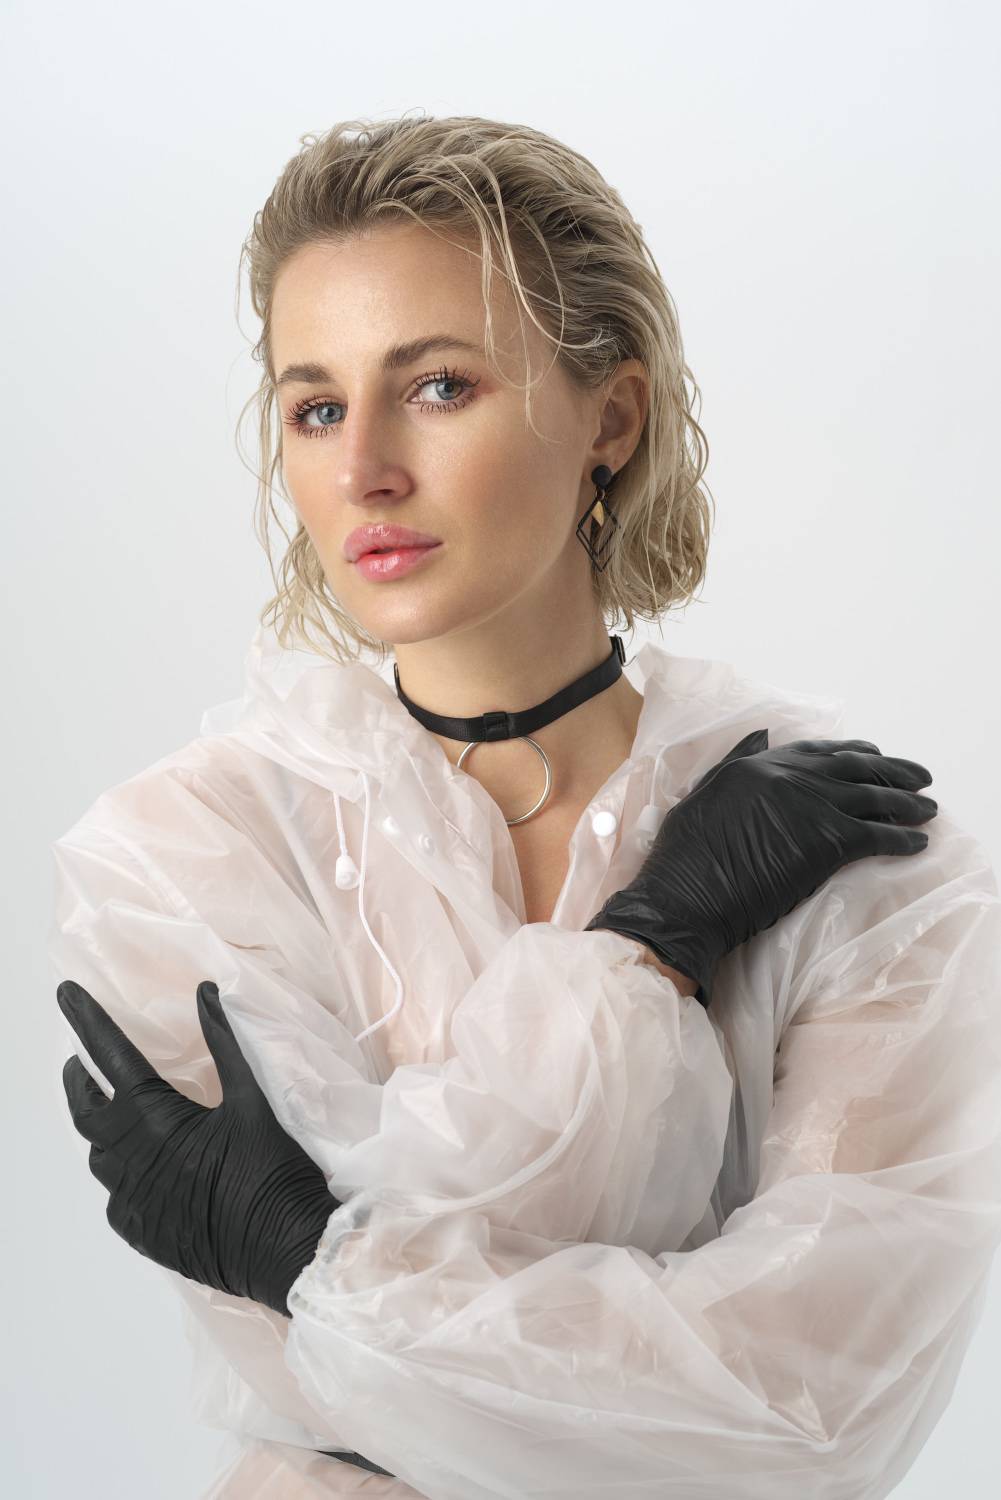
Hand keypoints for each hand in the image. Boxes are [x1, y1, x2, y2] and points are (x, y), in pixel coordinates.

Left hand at [57, 978, 337, 1317]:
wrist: (284, 1248)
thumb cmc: (273, 1171)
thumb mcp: (253, 1098)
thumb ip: (224, 1042)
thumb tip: (206, 992)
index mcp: (156, 1121)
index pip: (111, 1057)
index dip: (87, 1021)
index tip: (67, 994)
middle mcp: (131, 1161)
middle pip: (86, 1111)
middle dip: (80, 1081)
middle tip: (83, 1063)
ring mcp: (131, 1201)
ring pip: (97, 1156)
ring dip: (101, 1128)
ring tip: (117, 1112)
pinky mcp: (140, 1231)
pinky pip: (116, 1194)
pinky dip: (122, 1171)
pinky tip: (147, 1166)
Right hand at [586, 729, 937, 1007]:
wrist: (686, 895)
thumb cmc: (683, 858)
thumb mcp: (702, 795)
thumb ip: (735, 762)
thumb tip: (762, 735)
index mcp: (757, 765)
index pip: (817, 752)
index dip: (852, 753)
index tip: (875, 754)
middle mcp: (788, 776)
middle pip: (855, 768)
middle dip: (892, 770)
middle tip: (918, 777)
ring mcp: (810, 805)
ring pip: (873, 797)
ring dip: (907, 803)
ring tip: (928, 808)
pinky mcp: (826, 841)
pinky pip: (877, 834)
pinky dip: (903, 838)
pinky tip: (918, 843)